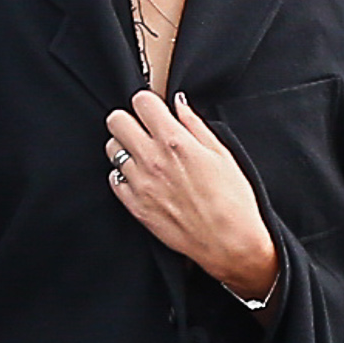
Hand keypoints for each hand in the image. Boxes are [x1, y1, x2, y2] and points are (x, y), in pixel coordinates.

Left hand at [105, 90, 279, 299]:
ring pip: (111, 149)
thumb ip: (194, 125)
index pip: (141, 101)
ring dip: (124, 147)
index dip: (148, 102)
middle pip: (116, 121)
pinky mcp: (134, 205)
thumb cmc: (232, 200)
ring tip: (143, 155)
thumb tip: (179, 104)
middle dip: (129, 120)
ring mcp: (139, 183)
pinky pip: (114, 179)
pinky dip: (123, 175)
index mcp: (175, 141)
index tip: (154, 109)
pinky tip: (141, 177)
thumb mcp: (221, 153)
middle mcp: (152, 159)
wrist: (227, 241)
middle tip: (143, 129)